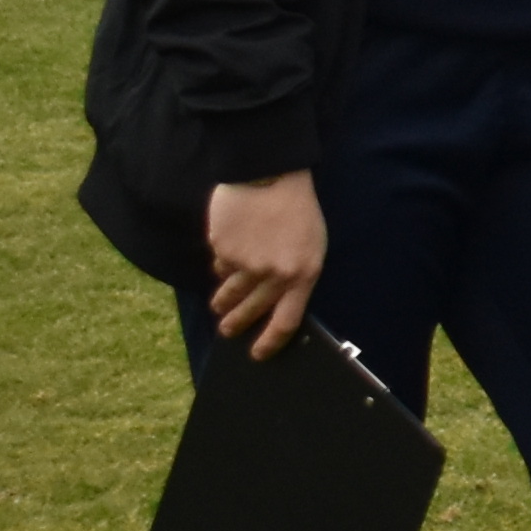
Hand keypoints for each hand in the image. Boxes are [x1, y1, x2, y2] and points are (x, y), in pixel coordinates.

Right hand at [203, 172, 326, 357]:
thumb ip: (295, 274)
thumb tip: (275, 301)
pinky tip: (229, 253)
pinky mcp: (223, 250)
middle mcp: (274, 274)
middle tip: (228, 332)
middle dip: (237, 325)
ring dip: (223, 303)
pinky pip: (220, 266)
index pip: (287, 321)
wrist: (270, 175)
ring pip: (230, 294)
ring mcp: (246, 263)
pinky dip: (223, 264)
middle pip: (252, 311)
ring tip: (220, 307)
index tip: (258, 355)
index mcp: (304, 274)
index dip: (270, 342)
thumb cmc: (297, 210)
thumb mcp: (311, 245)